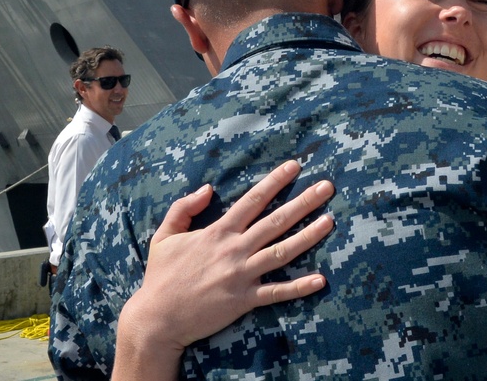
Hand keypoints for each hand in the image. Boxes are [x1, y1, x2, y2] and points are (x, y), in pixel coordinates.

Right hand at [113, 160, 334, 380]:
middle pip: (275, 221)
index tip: (295, 167)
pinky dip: (299, 287)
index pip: (252, 200)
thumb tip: (207, 188)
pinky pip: (276, 292)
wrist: (156, 320)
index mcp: (218, 232)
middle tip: (327, 187)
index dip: (275, 182)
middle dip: (304, 202)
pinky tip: (321, 279)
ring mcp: (241, 275)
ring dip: (308, 237)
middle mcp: (234, 250)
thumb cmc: (161, 277)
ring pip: (282, 252)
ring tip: (331, 221)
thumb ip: (184, 208)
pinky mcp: (244, 300)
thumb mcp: (164, 236)